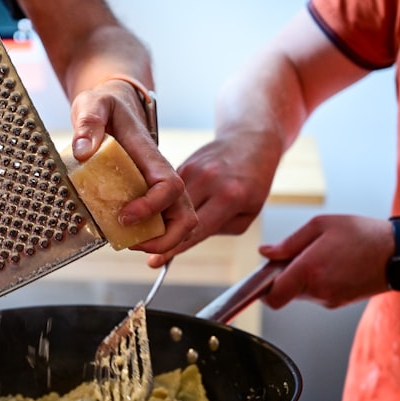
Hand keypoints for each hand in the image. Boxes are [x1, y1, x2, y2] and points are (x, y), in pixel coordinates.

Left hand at [68, 79, 196, 254]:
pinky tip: (129, 239)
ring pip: (179, 221)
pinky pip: (163, 220)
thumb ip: (89, 123)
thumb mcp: (93, 104)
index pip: (169, 185)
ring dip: (161, 241)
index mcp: (148, 154)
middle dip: (167, 237)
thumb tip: (84, 150)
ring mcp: (156, 185)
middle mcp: (159, 173)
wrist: (113, 101)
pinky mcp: (149, 193)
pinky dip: (153, 237)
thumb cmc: (105, 103)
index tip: (124, 216)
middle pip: (185, 212)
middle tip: (133, 243)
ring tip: (130, 243)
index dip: (152, 207)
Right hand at [147, 131, 280, 266]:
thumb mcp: (248, 212)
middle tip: (145, 247)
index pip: (195, 230)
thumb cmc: (254, 181)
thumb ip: (220, 228)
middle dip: (159, 234)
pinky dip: (165, 202)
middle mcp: (209, 182)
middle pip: (175, 216)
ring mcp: (194, 170)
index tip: (154, 261)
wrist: (251, 140)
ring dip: (159, 218)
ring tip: (151, 230)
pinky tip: (162, 210)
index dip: (173, 248)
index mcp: (229, 197)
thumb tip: (187, 238)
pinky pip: (170, 190)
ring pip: (168, 202)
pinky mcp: (184, 164)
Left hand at [259, 214, 392, 308]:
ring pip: (300, 293)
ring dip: (301, 278)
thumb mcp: (321, 226)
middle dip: (284, 277)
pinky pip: (316, 294)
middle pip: (284, 293)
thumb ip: (289, 242)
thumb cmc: (363, 235)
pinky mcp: (339, 302)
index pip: (273, 296)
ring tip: (321, 256)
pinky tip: (332, 265)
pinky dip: (316, 282)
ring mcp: (330, 299)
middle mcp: (318, 290)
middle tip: (297, 256)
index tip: (264, 275)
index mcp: (310, 270)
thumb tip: (266, 253)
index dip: (263, 289)